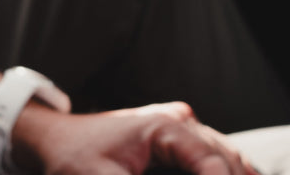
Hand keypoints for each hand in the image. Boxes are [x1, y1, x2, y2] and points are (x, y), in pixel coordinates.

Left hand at [12, 102, 259, 174]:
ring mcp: (177, 126)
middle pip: (224, 158)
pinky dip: (227, 171)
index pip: (210, 163)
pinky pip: (212, 154)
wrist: (52, 139)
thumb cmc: (73, 160)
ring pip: (224, 154)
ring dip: (237, 174)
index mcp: (162, 127)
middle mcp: (176, 121)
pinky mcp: (173, 138)